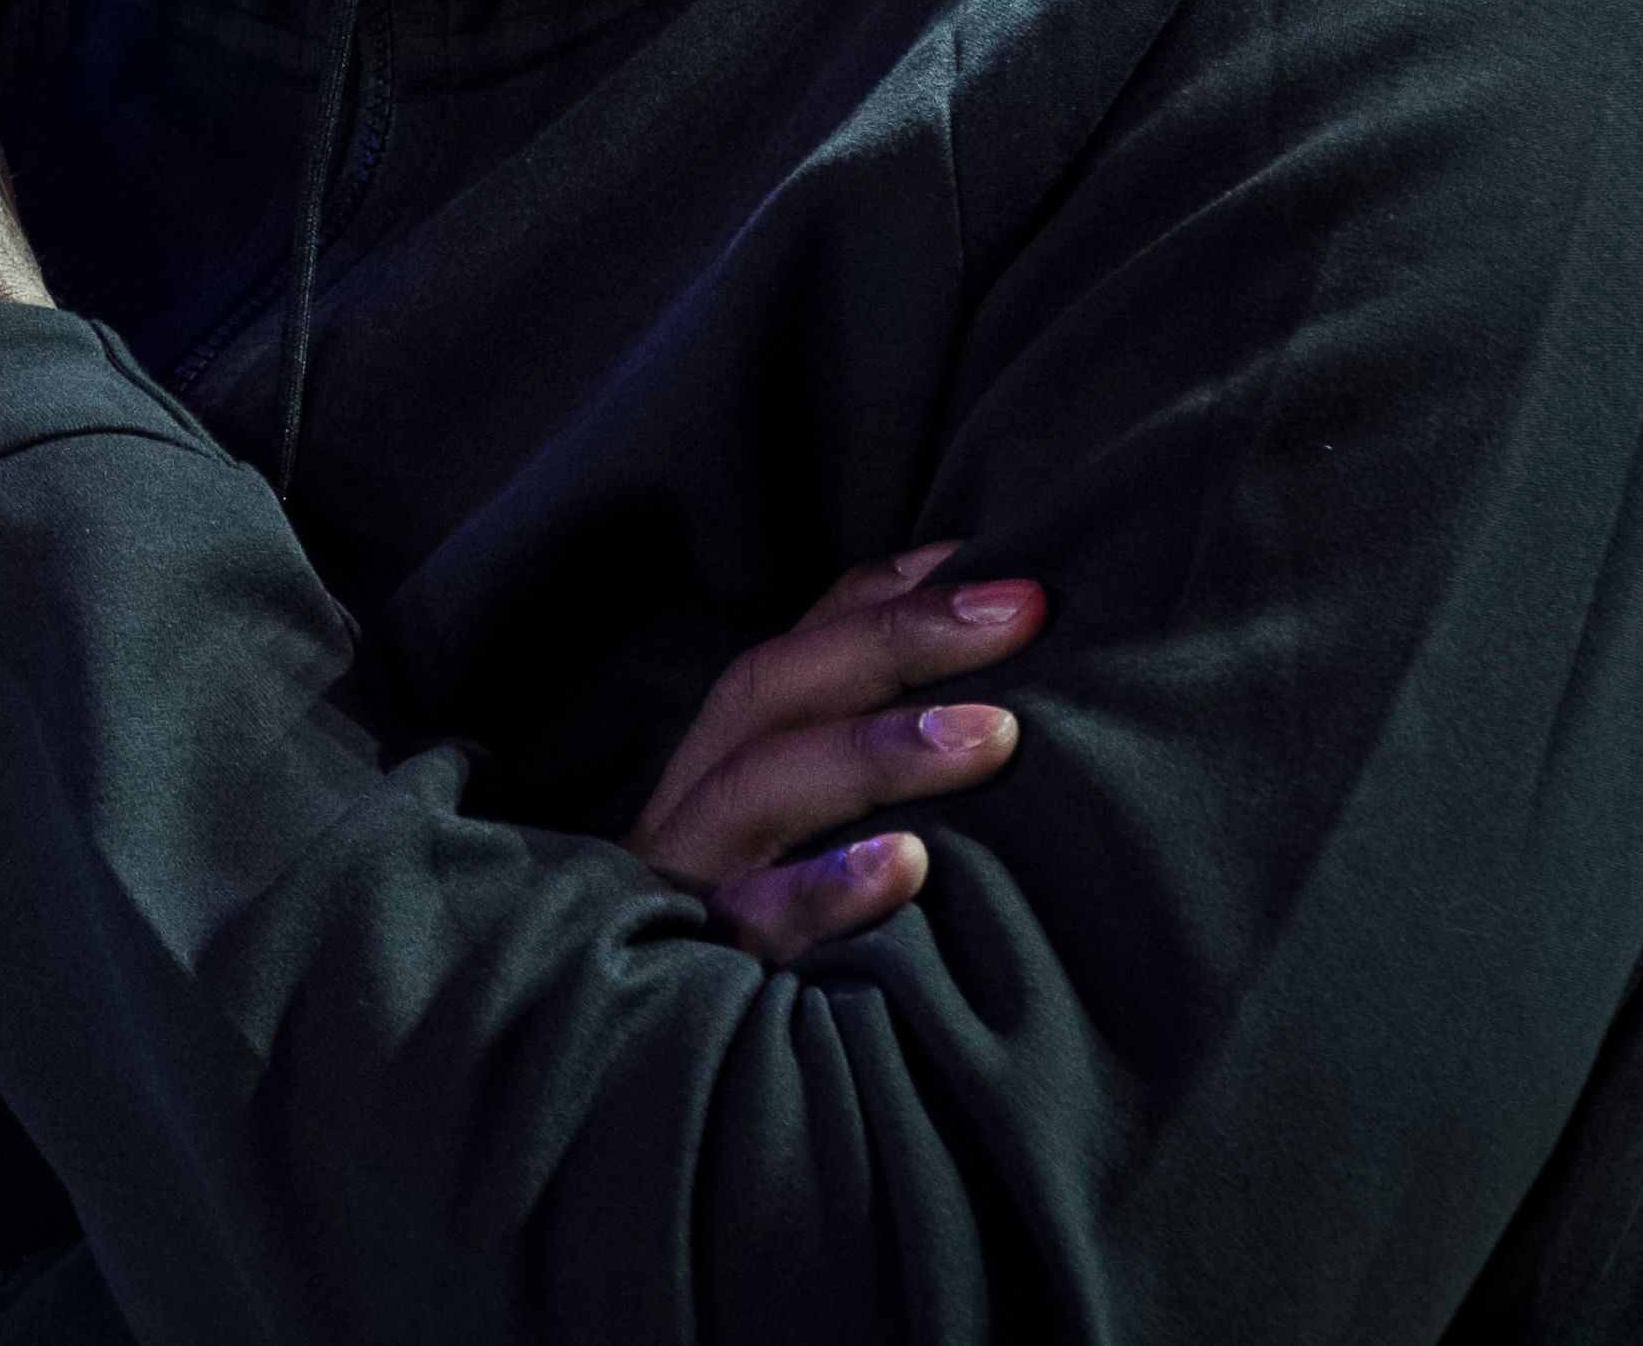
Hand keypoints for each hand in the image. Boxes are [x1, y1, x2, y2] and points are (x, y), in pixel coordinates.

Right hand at [625, 547, 1047, 961]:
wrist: (620, 1078)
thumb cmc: (767, 936)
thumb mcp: (807, 838)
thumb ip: (869, 758)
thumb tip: (999, 659)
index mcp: (722, 759)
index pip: (799, 646)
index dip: (894, 594)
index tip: (1010, 563)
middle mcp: (693, 804)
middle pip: (770, 691)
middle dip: (896, 639)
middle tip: (1022, 611)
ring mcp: (684, 885)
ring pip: (755, 789)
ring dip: (872, 749)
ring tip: (992, 734)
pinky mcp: (693, 974)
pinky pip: (751, 926)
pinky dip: (823, 891)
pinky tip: (904, 869)